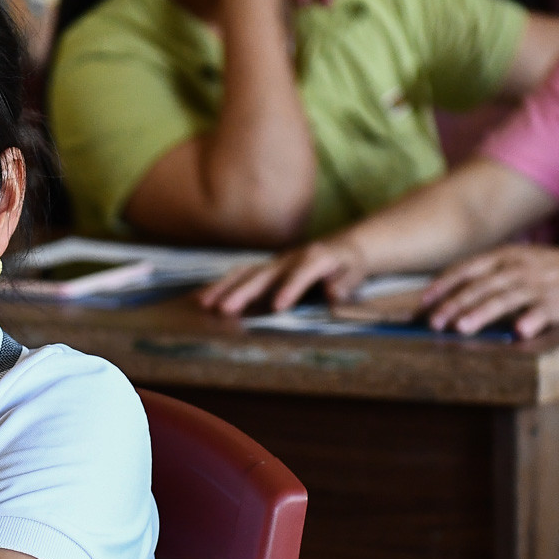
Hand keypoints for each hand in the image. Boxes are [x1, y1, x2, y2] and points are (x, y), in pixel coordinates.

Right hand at [200, 234, 369, 315]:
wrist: (343, 248)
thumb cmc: (350, 264)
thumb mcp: (357, 271)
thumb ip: (346, 282)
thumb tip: (333, 293)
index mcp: (315, 258)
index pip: (301, 273)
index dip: (289, 288)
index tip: (278, 306)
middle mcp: (289, 258)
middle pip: (263, 274)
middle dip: (243, 292)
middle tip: (225, 310)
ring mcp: (274, 264)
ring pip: (245, 274)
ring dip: (223, 288)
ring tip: (203, 304)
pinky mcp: (265, 270)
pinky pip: (240, 276)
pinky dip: (221, 286)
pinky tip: (201, 298)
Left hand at [422, 244, 558, 338]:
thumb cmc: (541, 269)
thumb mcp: (512, 261)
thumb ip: (484, 274)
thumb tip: (445, 295)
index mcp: (503, 256)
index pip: (467, 269)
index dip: (444, 285)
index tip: (424, 302)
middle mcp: (517, 267)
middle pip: (481, 286)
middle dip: (454, 305)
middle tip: (435, 323)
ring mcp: (537, 284)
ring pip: (505, 299)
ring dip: (482, 313)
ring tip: (462, 328)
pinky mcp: (557, 301)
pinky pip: (542, 311)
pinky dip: (531, 320)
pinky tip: (520, 332)